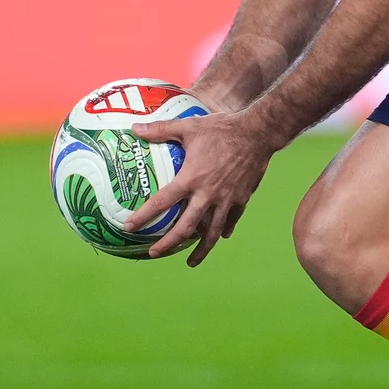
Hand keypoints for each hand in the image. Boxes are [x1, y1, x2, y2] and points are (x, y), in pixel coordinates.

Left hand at [123, 110, 280, 266]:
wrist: (258, 133)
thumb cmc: (222, 129)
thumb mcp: (188, 127)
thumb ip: (160, 130)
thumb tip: (134, 128)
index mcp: (192, 178)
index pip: (163, 202)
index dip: (144, 216)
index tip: (130, 227)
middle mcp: (208, 194)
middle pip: (186, 227)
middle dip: (169, 244)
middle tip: (155, 253)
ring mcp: (226, 199)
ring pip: (212, 232)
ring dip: (200, 249)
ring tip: (191, 262)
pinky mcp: (241, 199)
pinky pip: (231, 220)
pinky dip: (223, 230)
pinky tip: (219, 236)